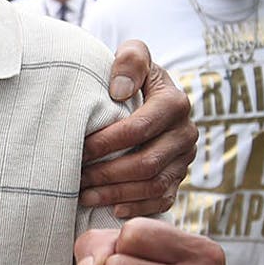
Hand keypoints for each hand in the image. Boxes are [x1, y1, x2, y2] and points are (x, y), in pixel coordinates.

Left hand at [82, 41, 195, 217]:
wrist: (148, 95)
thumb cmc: (132, 76)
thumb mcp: (134, 55)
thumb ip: (130, 60)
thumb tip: (119, 91)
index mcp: (175, 103)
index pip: (139, 128)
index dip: (107, 142)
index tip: (79, 149)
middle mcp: (186, 133)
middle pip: (146, 163)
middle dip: (107, 174)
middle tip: (77, 177)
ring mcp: (185, 159)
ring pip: (153, 186)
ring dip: (116, 195)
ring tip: (84, 195)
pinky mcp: (179, 179)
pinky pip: (162, 202)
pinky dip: (136, 208)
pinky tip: (110, 209)